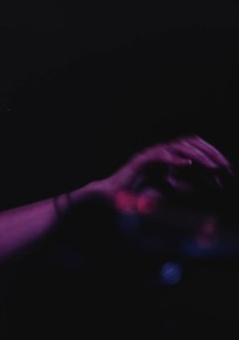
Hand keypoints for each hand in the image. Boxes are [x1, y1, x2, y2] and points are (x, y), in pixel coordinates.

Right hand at [85, 135, 232, 206]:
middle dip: (208, 152)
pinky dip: (174, 160)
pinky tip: (187, 166)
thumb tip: (198, 190)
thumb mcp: (166, 191)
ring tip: (210, 165)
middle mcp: (160, 151)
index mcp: (167, 156)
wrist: (114, 197)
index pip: (192, 147)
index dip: (210, 154)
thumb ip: (180, 188)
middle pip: (188, 142)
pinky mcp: (141, 161)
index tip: (225, 167)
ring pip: (176, 147)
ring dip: (195, 155)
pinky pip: (160, 156)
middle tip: (223, 165)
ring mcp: (150, 154)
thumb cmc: (136, 195)